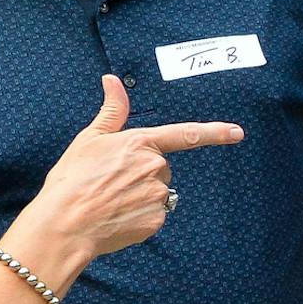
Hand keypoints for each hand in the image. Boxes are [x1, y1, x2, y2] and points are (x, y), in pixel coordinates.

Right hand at [6, 75, 243, 267]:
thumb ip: (111, 110)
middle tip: (110, 182)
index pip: (186, 134)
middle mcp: (155, 167)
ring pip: (158, 192)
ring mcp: (157, 195)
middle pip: (160, 167)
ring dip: (140, 195)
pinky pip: (153, 215)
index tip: (237, 133)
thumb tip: (112, 79)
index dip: (215, 133)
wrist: (65, 224)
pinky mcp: (155, 220)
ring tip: (110, 200)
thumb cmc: (72, 180)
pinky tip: (116, 217)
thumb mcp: (89, 138)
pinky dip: (138, 216)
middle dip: (142, 173)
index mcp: (141, 143)